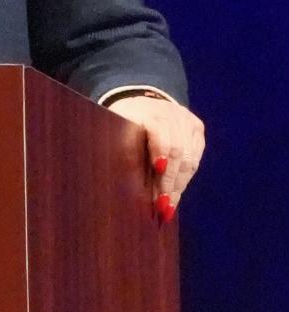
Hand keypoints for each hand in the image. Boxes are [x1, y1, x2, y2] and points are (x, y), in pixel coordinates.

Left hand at [106, 95, 204, 220]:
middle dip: (170, 182)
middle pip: (179, 152)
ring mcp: (186, 118)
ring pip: (190, 157)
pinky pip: (196, 155)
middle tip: (163, 206)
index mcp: (146, 112)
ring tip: (170, 205)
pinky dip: (187, 175)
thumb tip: (134, 191)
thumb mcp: (116, 136)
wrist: (140, 105)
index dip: (162, 164)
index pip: (162, 140)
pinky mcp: (196, 127)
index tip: (158, 188)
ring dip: (179, 184)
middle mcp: (170, 112)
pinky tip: (177, 190)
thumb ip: (126, 155)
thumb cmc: (122, 125)